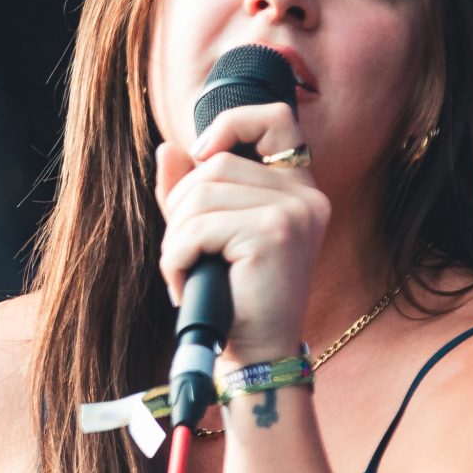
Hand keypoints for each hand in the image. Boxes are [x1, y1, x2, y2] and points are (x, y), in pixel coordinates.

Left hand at [155, 102, 330, 365]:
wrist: (258, 355)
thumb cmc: (236, 298)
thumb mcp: (211, 236)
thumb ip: (193, 191)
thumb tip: (169, 150)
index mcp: (297, 189)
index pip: (276, 117)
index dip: (233, 122)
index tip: (203, 155)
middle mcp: (304, 196)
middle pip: (215, 164)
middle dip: (182, 208)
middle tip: (185, 253)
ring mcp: (293, 213)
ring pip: (200, 194)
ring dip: (176, 238)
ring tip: (185, 271)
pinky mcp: (272, 234)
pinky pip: (198, 227)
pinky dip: (176, 258)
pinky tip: (186, 284)